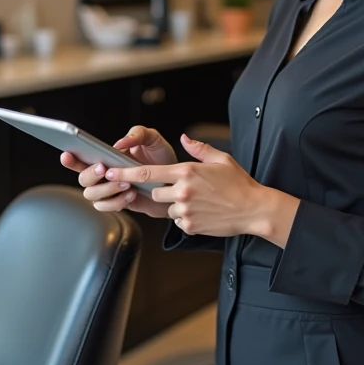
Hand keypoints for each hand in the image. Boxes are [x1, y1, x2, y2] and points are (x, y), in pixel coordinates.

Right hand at [60, 125, 172, 217]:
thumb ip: (137, 134)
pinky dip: (117, 202)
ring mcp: (109, 190)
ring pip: (91, 195)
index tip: (67, 154)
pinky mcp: (118, 203)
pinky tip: (131, 194)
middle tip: (105, 169)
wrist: (176, 183)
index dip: (71, 158)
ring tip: (127, 183)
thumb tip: (119, 143)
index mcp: (107, 156)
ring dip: (106, 190)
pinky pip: (106, 207)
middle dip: (90, 174)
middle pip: (83, 179)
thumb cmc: (162, 159)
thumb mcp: (153, 139)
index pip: (82, 157)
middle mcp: (104, 174)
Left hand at [101, 133, 270, 236]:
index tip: (110, 172)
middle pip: (155, 192)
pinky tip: (203, 211)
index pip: (147, 173)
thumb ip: (198, 148)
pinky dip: (186, 217)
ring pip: (167, 208)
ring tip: (199, 201)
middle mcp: (182, 192)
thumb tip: (184, 138)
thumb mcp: (220, 159)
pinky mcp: (189, 226)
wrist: (253, 209)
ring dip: (176, 205)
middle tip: (183, 189)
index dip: (125, 173)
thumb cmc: (238, 183)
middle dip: (163, 191)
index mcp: (186, 172)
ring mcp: (185, 211)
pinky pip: (178, 221)